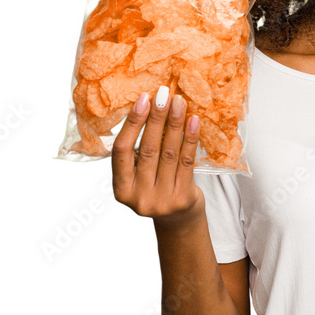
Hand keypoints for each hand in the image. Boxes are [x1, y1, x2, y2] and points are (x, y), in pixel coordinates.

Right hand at [112, 86, 205, 229]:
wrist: (178, 220)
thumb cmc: (156, 189)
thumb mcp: (138, 176)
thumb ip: (137, 153)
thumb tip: (146, 107)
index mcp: (121, 190)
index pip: (122, 151)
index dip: (132, 124)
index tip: (143, 100)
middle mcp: (139, 197)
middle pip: (148, 149)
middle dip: (156, 118)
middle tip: (163, 94)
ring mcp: (162, 200)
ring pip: (169, 153)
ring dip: (174, 124)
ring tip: (179, 102)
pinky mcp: (183, 198)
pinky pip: (187, 162)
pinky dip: (190, 139)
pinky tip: (193, 121)